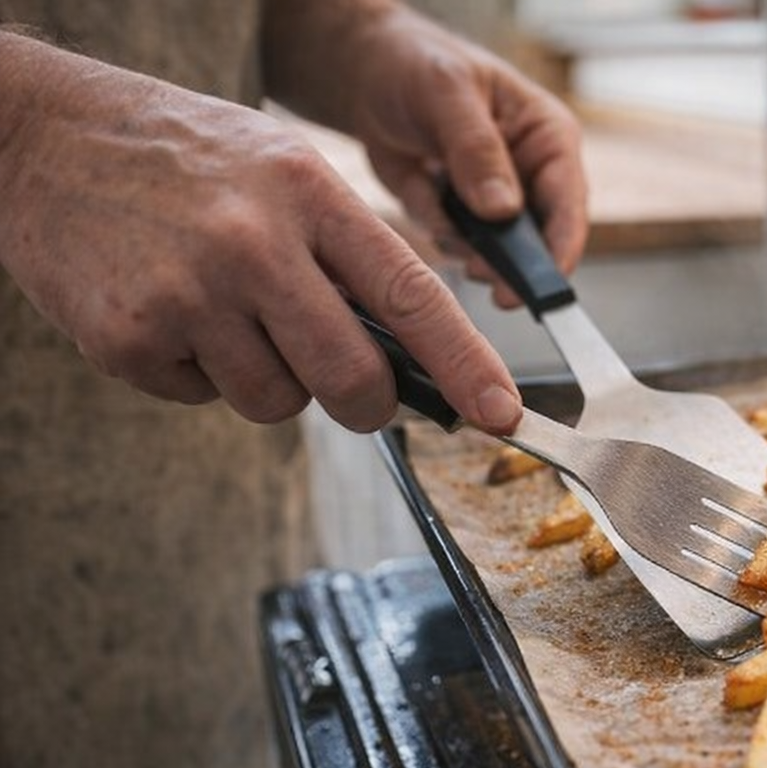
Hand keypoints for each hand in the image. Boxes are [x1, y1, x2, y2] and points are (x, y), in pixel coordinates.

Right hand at [0, 32, 521, 432]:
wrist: (40, 136)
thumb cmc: (184, 160)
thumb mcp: (284, 170)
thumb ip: (347, 254)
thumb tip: (411, 356)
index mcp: (309, 192)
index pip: (411, 295)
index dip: (466, 365)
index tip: (502, 414)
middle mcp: (253, 243)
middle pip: (353, 380)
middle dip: (365, 403)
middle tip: (350, 387)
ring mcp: (188, 294)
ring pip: (277, 403)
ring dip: (267, 378)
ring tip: (225, 308)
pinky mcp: (130, 339)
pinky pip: (203, 400)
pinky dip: (196, 372)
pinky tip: (171, 311)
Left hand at [268, 5, 589, 309]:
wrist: (368, 75)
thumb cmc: (417, 64)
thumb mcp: (447, 93)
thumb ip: (476, 150)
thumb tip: (503, 210)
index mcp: (547, 138)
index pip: (568, 205)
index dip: (560, 251)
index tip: (543, 288)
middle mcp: (531, 175)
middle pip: (537, 242)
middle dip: (504, 260)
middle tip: (477, 271)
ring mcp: (498, 201)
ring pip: (494, 252)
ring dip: (459, 238)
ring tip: (429, 192)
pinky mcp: (464, 217)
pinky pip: (453, 243)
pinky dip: (430, 222)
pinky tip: (418, 186)